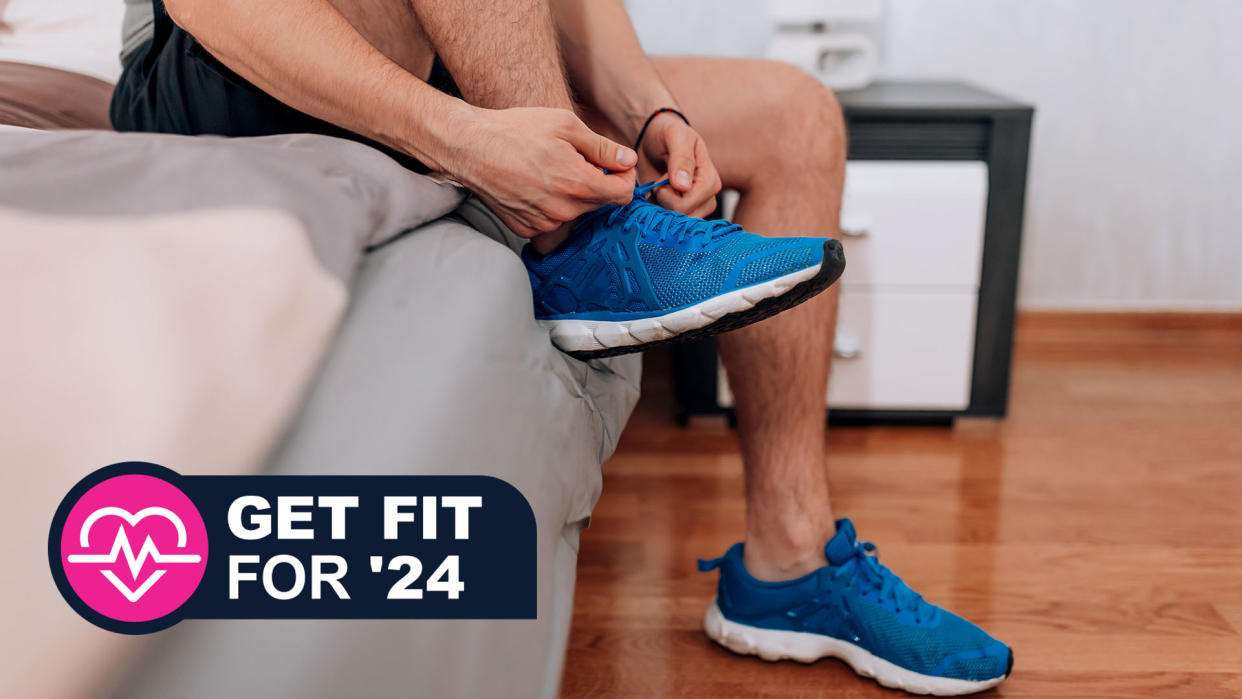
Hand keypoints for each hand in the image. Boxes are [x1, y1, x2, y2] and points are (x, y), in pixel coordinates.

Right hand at [445, 107, 637, 237]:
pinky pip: (552, 220)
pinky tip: (533, 184)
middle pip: (600, 202)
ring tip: (548, 169)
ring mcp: (545, 223)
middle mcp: (564, 210)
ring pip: (575, 211)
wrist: (471, 147)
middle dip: (596, 181)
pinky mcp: (527, 229)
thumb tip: (628, 161)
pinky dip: (551, 204)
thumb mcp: (566, 125)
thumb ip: (603, 147)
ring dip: (572, 193)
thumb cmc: (516, 131)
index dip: (624, 176)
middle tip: (573, 158)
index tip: (613, 164)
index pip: (624, 194)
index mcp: (579, 184)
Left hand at [636, 113, 721, 217]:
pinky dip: (659, 212)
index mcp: (710, 179)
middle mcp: (707, 197)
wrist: (655, 140)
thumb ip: (681, 159)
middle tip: (659, 183)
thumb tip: (683, 186)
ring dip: (661, 207)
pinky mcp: (683, 213)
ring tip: (659, 188)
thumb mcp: (675, 136)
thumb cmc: (668, 135)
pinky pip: (671, 223)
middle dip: (664, 201)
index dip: (668, 194)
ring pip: (678, 222)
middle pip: (684, 215)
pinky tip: (657, 197)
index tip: (661, 178)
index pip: (689, 202)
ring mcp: (696, 207)